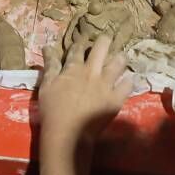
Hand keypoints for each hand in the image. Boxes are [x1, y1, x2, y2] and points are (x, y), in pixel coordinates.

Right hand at [39, 35, 131, 151]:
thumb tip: (47, 46)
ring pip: (119, 62)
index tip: (83, 43)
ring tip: (120, 59)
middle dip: (105, 40)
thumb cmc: (52, 111)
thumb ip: (50, 65)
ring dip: (120, 58)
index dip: (81, 43)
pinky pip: (128, 84)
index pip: (78, 48)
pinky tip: (126, 81)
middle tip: (106, 42)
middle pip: (102, 46)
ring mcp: (106, 84)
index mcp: (74, 68)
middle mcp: (92, 72)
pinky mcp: (116, 98)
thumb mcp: (46, 86)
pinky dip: (128, 82)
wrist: (67, 134)